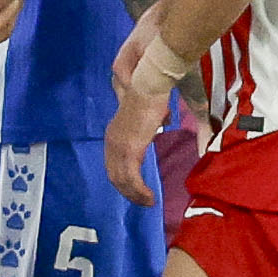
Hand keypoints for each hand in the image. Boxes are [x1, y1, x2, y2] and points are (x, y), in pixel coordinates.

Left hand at [104, 20, 178, 197]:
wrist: (152, 75)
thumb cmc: (155, 84)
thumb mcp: (155, 104)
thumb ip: (157, 114)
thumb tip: (164, 119)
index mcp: (117, 126)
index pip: (115, 156)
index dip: (125, 172)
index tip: (138, 183)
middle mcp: (113, 137)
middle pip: (114, 171)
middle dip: (128, 189)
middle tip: (143, 199)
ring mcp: (119, 143)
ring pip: (121, 178)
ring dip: (134, 193)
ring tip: (147, 201)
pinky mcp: (130, 148)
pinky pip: (132, 178)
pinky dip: (139, 192)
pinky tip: (149, 199)